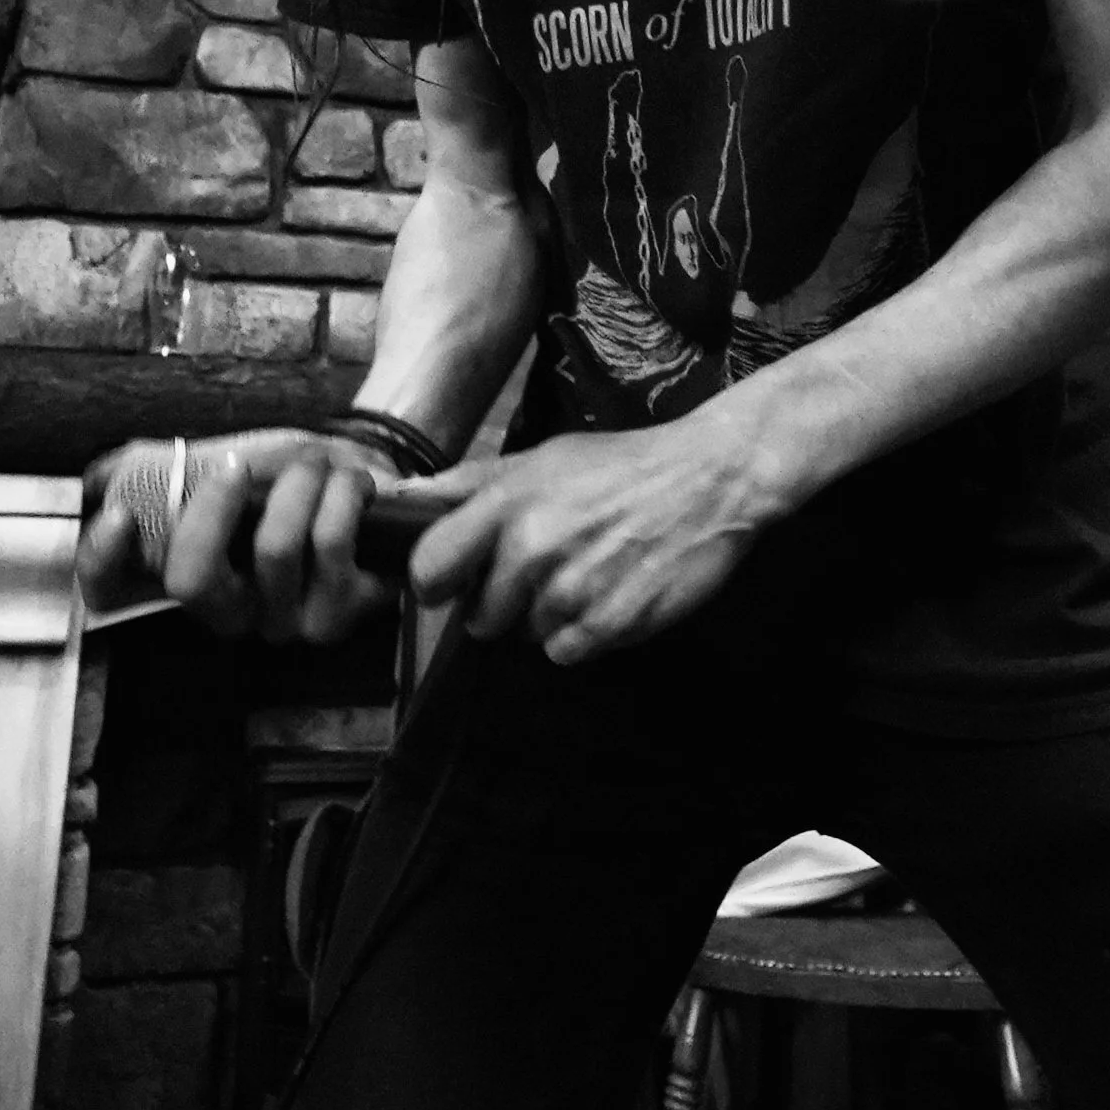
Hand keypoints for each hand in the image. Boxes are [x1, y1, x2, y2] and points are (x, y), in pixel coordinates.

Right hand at [78, 428, 399, 643]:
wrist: (366, 481)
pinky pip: (330, 546)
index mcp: (183, 570)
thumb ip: (163, 468)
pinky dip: (343, 494)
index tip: (119, 515)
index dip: (101, 562)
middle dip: (217, 506)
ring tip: (317, 468)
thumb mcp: (221, 459)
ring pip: (273, 550)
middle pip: (190, 581)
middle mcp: (223, 611)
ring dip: (299, 483)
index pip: (111, 591)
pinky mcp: (333, 619)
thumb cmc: (286, 475)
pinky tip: (351, 487)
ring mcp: (276, 623)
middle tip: (240, 464)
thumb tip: (100, 478)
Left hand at [408, 421, 768, 666]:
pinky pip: (564, 652)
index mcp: (507, 503)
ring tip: (586, 573)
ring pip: (524, 635)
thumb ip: (468, 483)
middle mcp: (532, 549)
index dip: (437, 582)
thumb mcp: (541, 458)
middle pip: (478, 615)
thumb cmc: (620, 466)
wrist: (709, 480)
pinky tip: (608, 594)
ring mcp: (572, 591)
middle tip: (545, 566)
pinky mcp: (609, 626)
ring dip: (547, 615)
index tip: (455, 580)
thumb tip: (400, 497)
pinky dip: (582, 633)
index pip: (429, 570)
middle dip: (502, 600)